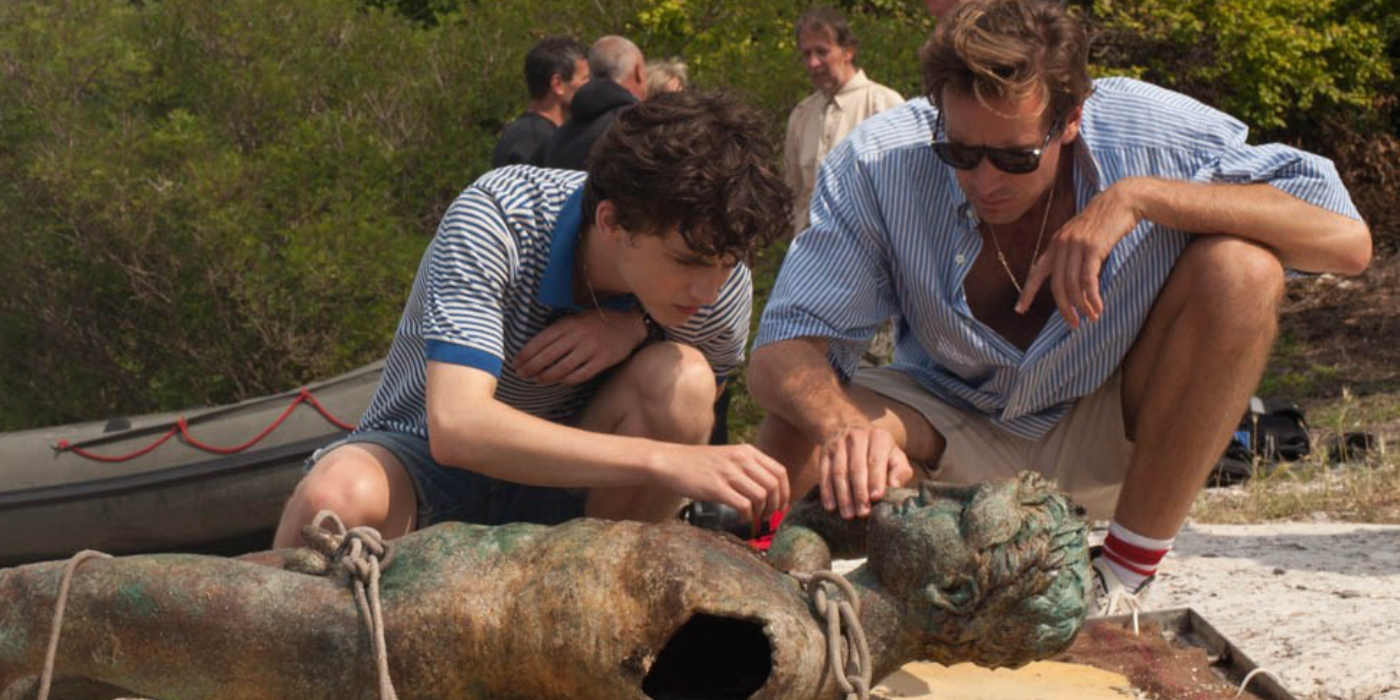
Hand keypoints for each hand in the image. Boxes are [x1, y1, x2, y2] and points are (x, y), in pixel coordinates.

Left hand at [513, 309, 645, 384]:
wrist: (629, 325)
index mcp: (569, 323)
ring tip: (536, 380)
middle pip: (548, 356)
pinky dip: (567, 380)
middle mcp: (578, 335)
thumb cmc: (598, 322)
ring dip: (546, 376)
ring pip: (562, 367)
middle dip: (531, 367)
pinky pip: (580, 374)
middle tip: (520, 375)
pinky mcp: (602, 361)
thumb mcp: (577, 317)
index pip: (541, 340)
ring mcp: (591, 349)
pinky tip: (560, 381)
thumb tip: (535, 346)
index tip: (515, 363)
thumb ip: (559, 329)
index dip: (526, 353)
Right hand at [657, 444, 790, 525]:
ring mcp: (729, 473)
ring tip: (754, 518)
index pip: (779, 472)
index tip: (781, 506)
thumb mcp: (728, 456)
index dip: (785, 492)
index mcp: (747, 451)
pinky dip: (747, 516)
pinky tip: (742, 518)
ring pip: (762, 496)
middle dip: (776, 505)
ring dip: (761, 512)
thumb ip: (747, 467)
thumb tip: (769, 488)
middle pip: (774, 485)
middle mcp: (741, 459)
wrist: (669, 462)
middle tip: (768, 516)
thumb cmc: (698, 463)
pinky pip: (744, 505)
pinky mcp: (716, 488)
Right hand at [819, 425, 914, 518]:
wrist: (849, 426)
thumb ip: (900, 470)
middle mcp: (856, 437)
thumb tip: (895, 486)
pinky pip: (824, 474)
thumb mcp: (894, 453)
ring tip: (848, 514)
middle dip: (859, 492)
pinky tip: (831, 507)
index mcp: (878, 437)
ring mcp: (838, 444)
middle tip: (862, 512)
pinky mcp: (824, 453)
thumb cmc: (878, 449)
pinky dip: (827, 492)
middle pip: (856, 468)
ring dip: (843, 496)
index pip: (875, 460)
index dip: (876, 480)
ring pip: (839, 472)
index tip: (876, 498)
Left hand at [1017, 180, 1143, 327]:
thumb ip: (1072, 253)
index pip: (1037, 272)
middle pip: (1057, 285)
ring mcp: (1076, 245)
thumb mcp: (1081, 235)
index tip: (1019, 310)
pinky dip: (1093, 297)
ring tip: (1092, 317)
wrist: (1122, 200)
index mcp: (1055, 243)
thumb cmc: (1104, 221)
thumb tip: (1071, 280)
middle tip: (1073, 324)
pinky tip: (1098, 307)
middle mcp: (1061, 244)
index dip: (1027, 292)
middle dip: (1064, 308)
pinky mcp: (1093, 248)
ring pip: (1073, 285)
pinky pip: (1088, 280)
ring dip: (1082, 306)